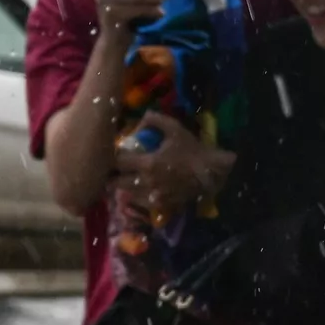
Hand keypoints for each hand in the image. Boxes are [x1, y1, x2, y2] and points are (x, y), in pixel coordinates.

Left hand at [115, 114, 235, 212]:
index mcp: (147, 163)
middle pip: (115, 183)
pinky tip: (139, 188)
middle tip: (115, 169)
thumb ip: (154, 120)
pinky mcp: (160, 205)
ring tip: (125, 179)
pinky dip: (135, 196)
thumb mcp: (175, 129)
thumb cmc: (193, 150)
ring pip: (125, 194)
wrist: (212, 173)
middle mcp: (146, 183)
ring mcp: (152, 197)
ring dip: (122, 186)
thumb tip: (139, 118)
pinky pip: (139, 203)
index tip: (113, 153)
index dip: (112, 157)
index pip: (117, 162)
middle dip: (112, 175)